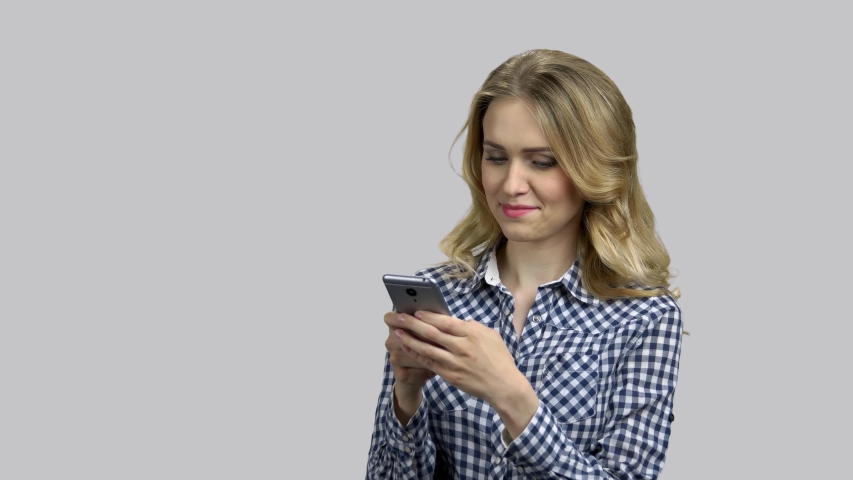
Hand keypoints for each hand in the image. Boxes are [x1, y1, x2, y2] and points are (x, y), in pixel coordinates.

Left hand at [393, 311, 525, 405]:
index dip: (428, 316)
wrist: (504, 386)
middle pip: (432, 333)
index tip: (416, 311)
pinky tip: (407, 349)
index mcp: (472, 334)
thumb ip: (474, 327)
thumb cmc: (499, 359)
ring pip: (427, 349)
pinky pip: (430, 364)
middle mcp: (462, 347)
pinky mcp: (451, 375)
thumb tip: (459, 321)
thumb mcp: (491, 336)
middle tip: (399, 318)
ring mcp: (455, 362)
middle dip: (413, 324)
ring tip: (397, 333)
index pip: (445, 322)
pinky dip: (417, 355)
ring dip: (410, 340)